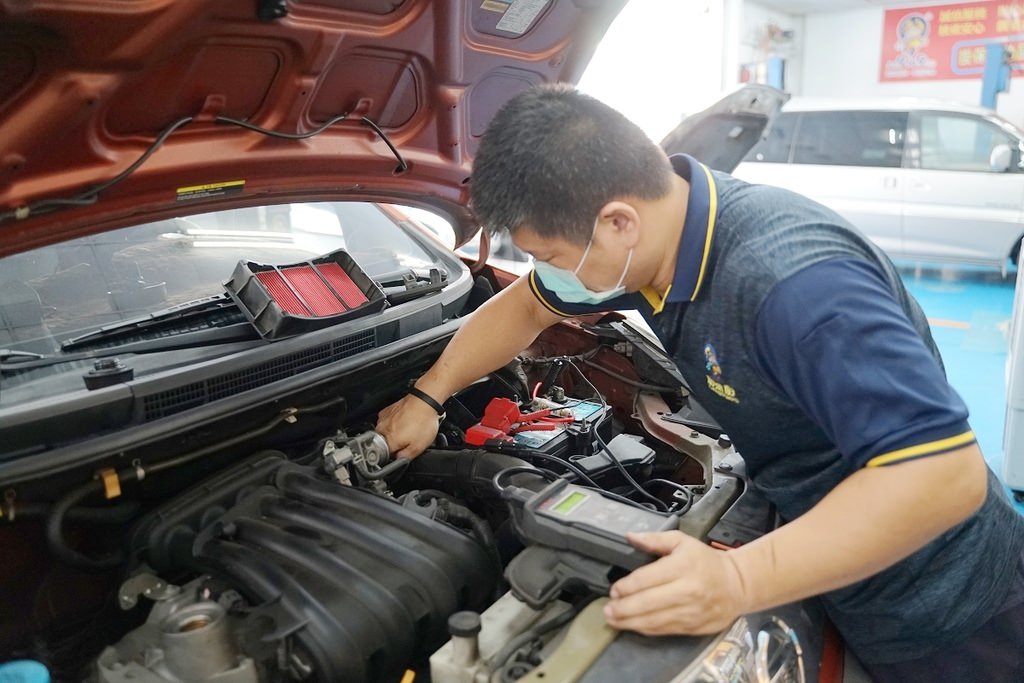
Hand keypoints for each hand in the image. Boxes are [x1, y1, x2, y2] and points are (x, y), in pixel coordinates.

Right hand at [375, 394, 440, 458]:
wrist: (424, 400)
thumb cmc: (423, 420)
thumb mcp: (419, 446)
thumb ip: (406, 456)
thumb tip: (400, 460)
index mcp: (389, 441)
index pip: (385, 456)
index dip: (395, 456)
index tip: (402, 452)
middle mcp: (382, 430)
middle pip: (384, 444)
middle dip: (394, 444)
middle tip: (408, 439)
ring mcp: (383, 420)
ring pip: (384, 432)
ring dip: (394, 433)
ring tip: (408, 428)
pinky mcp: (386, 411)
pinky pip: (387, 422)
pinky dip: (394, 423)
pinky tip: (405, 421)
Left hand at [603, 531, 748, 635]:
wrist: (737, 584)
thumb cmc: (705, 561)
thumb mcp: (682, 541)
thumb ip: (654, 539)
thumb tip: (629, 537)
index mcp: (682, 566)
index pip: (647, 579)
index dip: (626, 587)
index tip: (614, 590)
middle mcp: (687, 590)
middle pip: (648, 603)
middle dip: (623, 608)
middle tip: (608, 609)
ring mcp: (691, 612)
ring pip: (655, 621)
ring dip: (630, 622)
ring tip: (613, 620)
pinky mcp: (694, 627)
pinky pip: (665, 630)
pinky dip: (646, 629)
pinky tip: (633, 626)